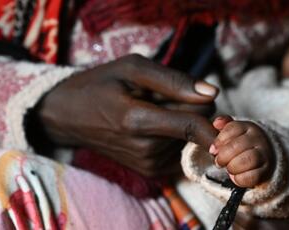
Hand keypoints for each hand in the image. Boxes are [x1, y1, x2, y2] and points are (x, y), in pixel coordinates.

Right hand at [39, 54, 218, 176]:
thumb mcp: (132, 68)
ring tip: (153, 111)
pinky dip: (176, 136)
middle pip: (196, 129)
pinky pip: (182, 150)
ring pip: (191, 140)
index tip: (220, 108)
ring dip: (182, 123)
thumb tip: (212, 94)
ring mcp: (148, 164)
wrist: (68, 117)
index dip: (213, 115)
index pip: (193, 125)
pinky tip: (154, 126)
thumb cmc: (100, 84)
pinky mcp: (150, 171)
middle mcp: (146, 149)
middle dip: (193, 109)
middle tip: (167, 97)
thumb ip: (173, 80)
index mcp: (138, 121)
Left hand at [209, 116, 272, 187]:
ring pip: (247, 160)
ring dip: (232, 167)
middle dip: (223, 156)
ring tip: (229, 169)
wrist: (265, 158)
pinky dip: (239, 179)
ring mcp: (264, 155)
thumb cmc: (244, 145)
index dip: (219, 140)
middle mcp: (258, 139)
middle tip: (218, 162)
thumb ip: (225, 125)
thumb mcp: (235, 132)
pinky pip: (251, 176)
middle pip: (237, 145)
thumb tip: (216, 123)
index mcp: (248, 127)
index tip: (212, 150)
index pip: (232, 128)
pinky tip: (236, 177)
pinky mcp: (265, 171)